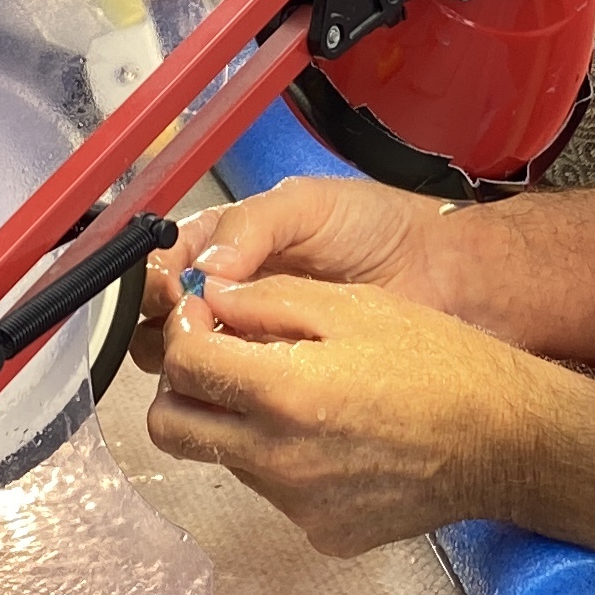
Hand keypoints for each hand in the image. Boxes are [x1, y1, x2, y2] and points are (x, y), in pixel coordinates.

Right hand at [133, 173, 443, 367]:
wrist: (438, 273)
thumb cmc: (376, 226)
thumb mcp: (308, 205)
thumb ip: (252, 226)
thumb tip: (206, 271)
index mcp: (226, 241)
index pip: (165, 260)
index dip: (156, 275)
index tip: (168, 289)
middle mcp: (229, 292)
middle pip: (163, 315)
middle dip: (166, 321)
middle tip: (192, 325)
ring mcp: (252, 338)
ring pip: (191, 357)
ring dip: (190, 358)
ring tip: (218, 353)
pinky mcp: (277, 376)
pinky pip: (234, 388)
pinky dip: (225, 388)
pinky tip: (237, 384)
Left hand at [145, 274, 569, 556]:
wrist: (507, 442)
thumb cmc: (443, 364)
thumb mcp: (355, 306)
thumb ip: (269, 301)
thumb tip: (211, 299)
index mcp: (283, 392)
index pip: (180, 366)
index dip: (185, 333)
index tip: (206, 320)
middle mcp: (279, 459)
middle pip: (172, 428)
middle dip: (184, 388)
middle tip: (223, 360)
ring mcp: (298, 505)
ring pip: (224, 459)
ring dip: (237, 423)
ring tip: (299, 395)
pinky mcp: (322, 532)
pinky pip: (274, 492)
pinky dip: (284, 461)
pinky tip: (334, 436)